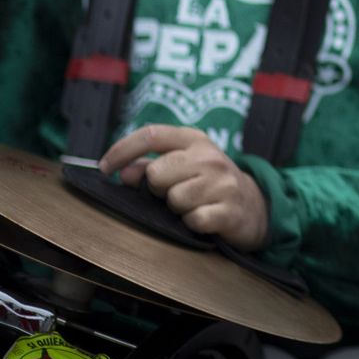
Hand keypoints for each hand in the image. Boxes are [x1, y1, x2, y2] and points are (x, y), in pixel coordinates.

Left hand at [98, 125, 269, 250]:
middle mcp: (210, 158)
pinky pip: (192, 220)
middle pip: (157, 173)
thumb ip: (150, 166)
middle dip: (157, 188)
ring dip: (176, 209)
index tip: (104, 168)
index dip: (122, 150)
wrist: (254, 206)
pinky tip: (203, 219)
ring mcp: (222, 183)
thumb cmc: (209, 183)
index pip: (152, 135)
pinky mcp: (229, 211)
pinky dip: (192, 224)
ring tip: (191, 206)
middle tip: (172, 193)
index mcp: (195, 140)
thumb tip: (124, 173)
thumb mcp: (183, 166)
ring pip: (174, 199)